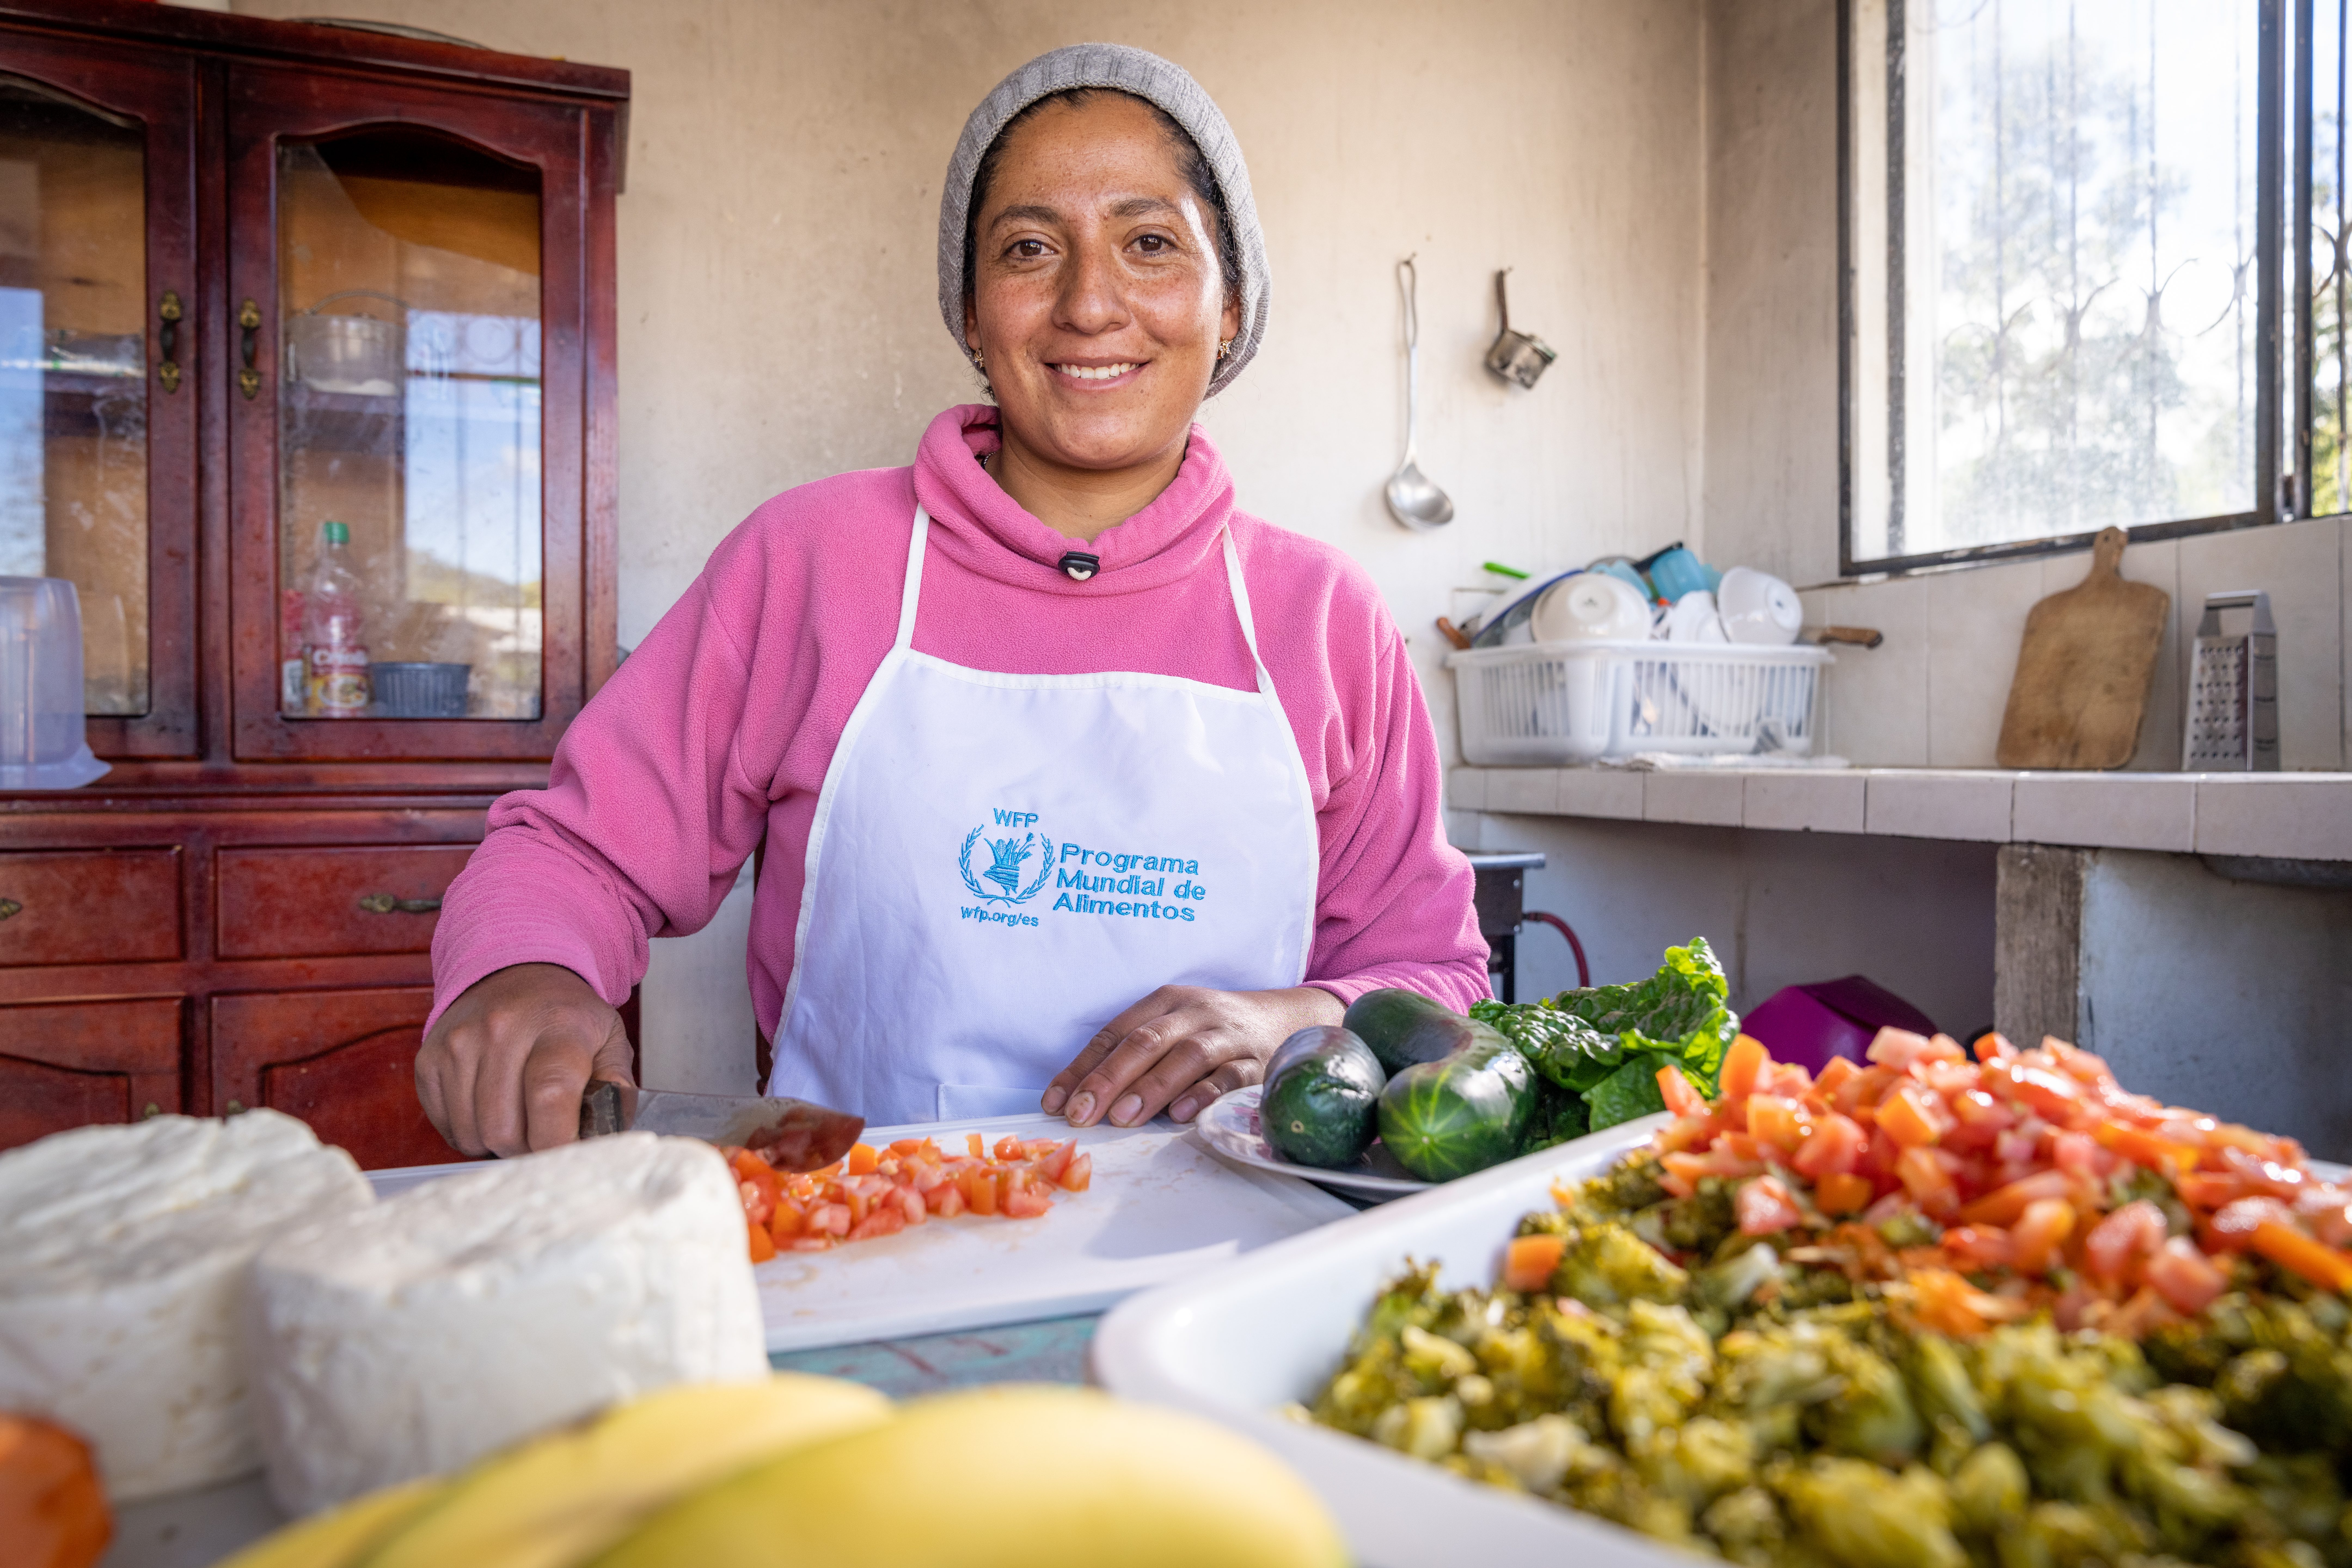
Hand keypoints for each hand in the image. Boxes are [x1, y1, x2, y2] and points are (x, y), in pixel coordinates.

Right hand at [415, 962, 633, 1156]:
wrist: (516, 973)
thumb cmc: (565, 1015)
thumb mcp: (609, 1039)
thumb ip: (616, 1087)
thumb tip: (608, 1132)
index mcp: (557, 1026)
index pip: (550, 1096)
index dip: (556, 1141)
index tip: (566, 1156)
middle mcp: (501, 1031)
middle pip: (504, 1129)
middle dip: (527, 1148)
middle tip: (543, 1133)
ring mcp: (458, 1044)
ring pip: (472, 1134)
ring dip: (497, 1143)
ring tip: (518, 1117)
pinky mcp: (428, 1060)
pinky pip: (446, 1126)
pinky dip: (470, 1131)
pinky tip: (489, 1108)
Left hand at [1042, 985, 1343, 1128]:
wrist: (1281, 1018)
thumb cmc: (1208, 1031)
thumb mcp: (1168, 1029)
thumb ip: (1129, 1057)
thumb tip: (1077, 1100)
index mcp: (1164, 1001)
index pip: (1115, 1033)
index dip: (1083, 1067)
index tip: (1057, 1102)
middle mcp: (1193, 1013)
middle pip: (1145, 1042)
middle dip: (1110, 1079)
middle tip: (1083, 1113)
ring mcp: (1226, 1036)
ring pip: (1186, 1058)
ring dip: (1152, 1088)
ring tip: (1124, 1118)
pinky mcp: (1255, 1062)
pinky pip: (1228, 1078)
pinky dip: (1203, 1095)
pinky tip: (1180, 1116)